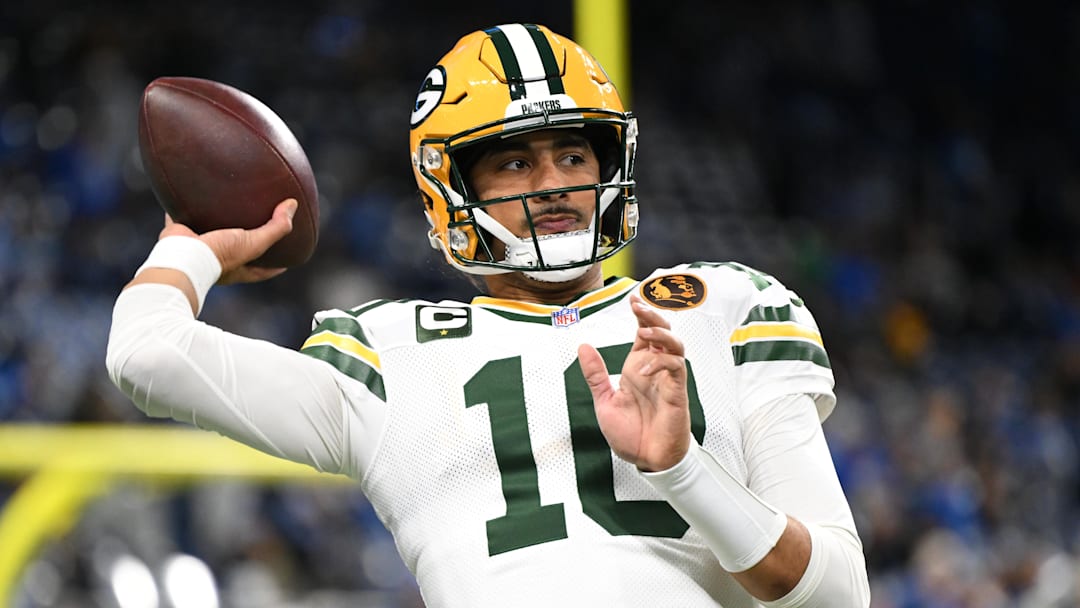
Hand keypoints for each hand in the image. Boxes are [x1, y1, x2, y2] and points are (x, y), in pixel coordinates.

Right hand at [160, 198, 296, 283]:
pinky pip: (181, 216)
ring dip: (214, 220)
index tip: (287, 258)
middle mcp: (218, 259)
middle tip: (254, 224)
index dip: (275, 266)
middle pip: (236, 249)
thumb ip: (276, 228)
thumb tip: (292, 205)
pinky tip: (188, 192)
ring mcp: (198, 247)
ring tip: (223, 203)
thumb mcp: (254, 244)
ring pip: (209, 231)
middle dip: (244, 239)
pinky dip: (184, 206)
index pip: (262, 270)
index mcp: (237, 268)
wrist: (181, 256)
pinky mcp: (180, 232)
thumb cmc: (219, 256)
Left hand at [578, 294, 690, 471]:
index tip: (632, 299)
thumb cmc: (630, 434)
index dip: (641, 313)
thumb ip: (595, 375)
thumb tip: (583, 347)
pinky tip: (646, 369)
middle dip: (653, 314)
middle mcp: (654, 369)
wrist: (646, 461)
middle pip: (662, 331)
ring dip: (661, 334)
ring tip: (645, 331)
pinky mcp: (676, 393)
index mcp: (638, 367)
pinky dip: (662, 363)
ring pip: (675, 345)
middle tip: (638, 305)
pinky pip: (676, 368)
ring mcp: (667, 380)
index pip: (644, 332)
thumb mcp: (604, 400)